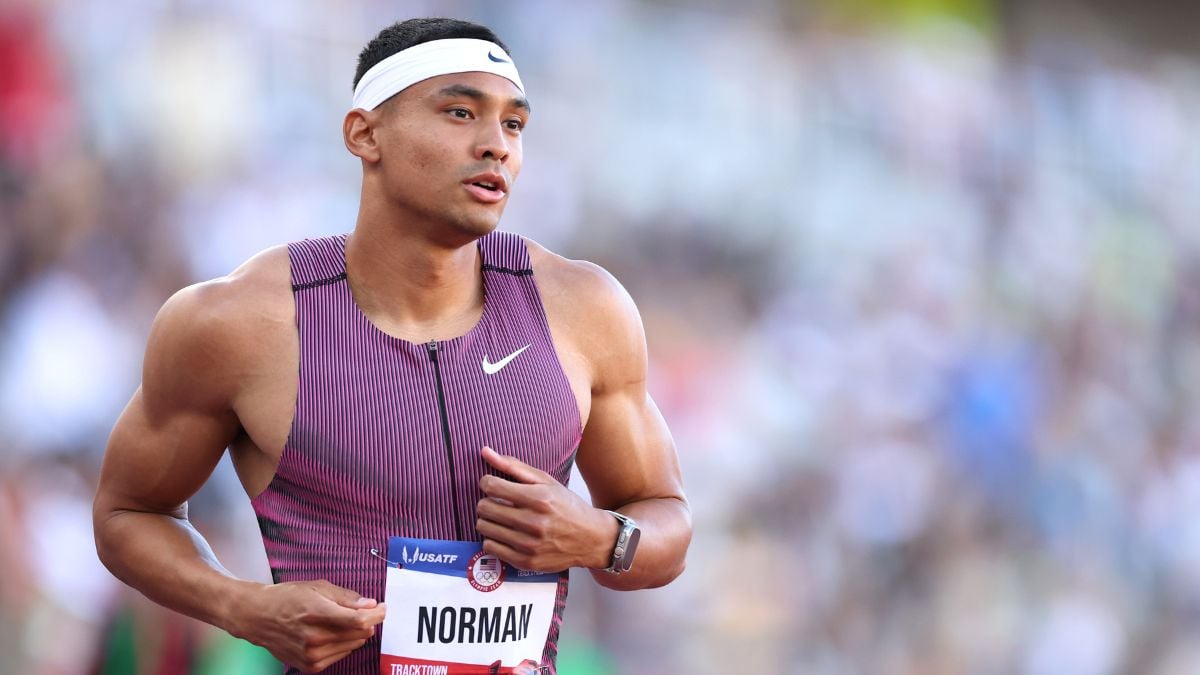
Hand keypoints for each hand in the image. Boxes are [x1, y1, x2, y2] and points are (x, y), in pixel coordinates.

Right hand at [227, 579, 385, 672]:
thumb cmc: (288, 598)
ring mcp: (312, 655)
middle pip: (360, 634)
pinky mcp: (310, 667)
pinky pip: (341, 655)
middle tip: (362, 611)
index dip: (377, 614)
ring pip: (353, 645)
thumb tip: (371, 605)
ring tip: (339, 621)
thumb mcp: (317, 587)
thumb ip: (347, 598)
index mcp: (317, 613)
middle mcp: (315, 638)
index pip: (359, 621)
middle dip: (367, 621)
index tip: (382, 608)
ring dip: (355, 633)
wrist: (259, 617)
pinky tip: (331, 634)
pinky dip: (343, 644)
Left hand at [476, 446, 617, 571]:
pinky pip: (489, 547)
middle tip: (497, 501)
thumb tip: (484, 451)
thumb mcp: (546, 481)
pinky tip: (506, 534)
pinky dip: (493, 539)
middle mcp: (534, 522)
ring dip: (488, 520)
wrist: (591, 539)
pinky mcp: (525, 562)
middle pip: (484, 507)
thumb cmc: (568, 507)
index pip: (492, 486)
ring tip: (502, 518)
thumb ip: (514, 466)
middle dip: (486, 501)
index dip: (487, 482)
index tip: (492, 484)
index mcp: (539, 498)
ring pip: (484, 527)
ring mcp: (529, 544)